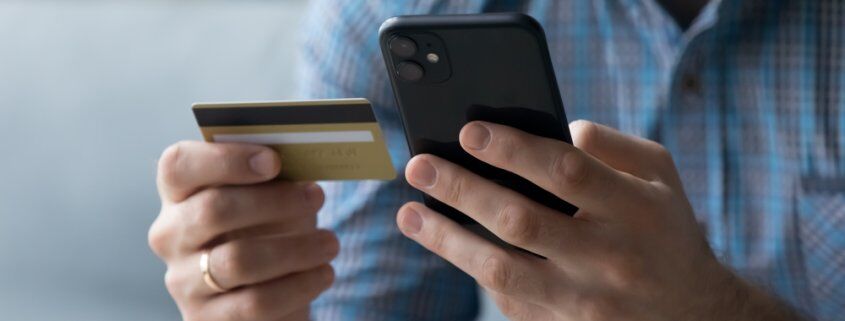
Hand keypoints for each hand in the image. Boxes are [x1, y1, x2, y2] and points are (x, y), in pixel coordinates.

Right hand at [149, 142, 337, 320]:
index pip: (179, 164)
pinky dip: (299, 285)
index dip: (225, 159)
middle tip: (316, 197)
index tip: (273, 161)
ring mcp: (183, 281)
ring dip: (295, 248)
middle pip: (213, 210)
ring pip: (238, 261)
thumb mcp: (268, 197)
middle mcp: (171, 235)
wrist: (266, 292)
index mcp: (178, 193)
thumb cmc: (268, 229)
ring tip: (329, 243)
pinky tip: (323, 273)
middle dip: (274, 201)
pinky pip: (256, 303)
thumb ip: (273, 178)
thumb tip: (303, 161)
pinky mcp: (206, 319)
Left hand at [396, 121, 801, 320]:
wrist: (692, 315)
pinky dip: (473, 268)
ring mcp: (585, 301)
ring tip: (410, 214)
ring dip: (448, 240)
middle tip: (419, 166)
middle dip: (463, 190)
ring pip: (502, 270)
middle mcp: (609, 258)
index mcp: (636, 210)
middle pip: (522, 221)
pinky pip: (508, 299)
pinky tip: (446, 242)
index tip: (468, 131)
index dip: (513, 150)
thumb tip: (558, 129)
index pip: (566, 172)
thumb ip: (615, 146)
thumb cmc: (665, 230)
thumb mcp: (661, 178)